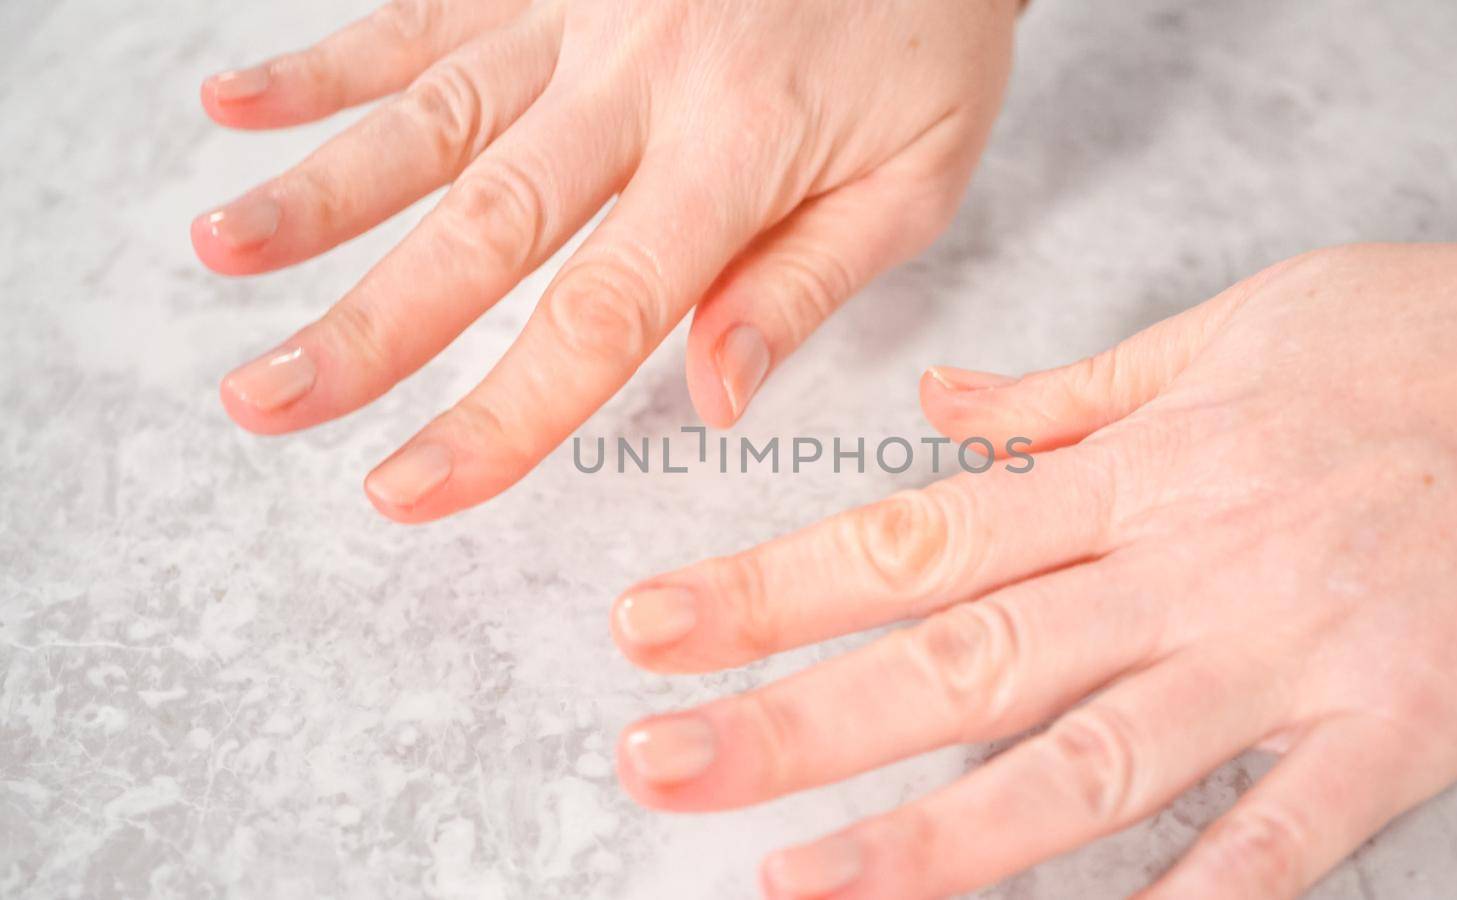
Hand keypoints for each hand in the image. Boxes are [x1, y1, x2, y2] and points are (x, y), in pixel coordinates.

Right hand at [195, 0, 1016, 521]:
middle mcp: (639, 81)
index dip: (500, 413)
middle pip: (484, 222)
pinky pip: (428, 14)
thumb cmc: (927, 39)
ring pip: (431, 112)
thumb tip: (711, 399)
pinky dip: (331, 60)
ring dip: (318, 187)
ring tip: (220, 253)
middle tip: (263, 402)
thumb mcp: (916, 179)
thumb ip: (804, 285)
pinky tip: (235, 98)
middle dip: (367, 324)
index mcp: (736, 154)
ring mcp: (583, 11)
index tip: (410, 487)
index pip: (599, 313)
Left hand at [609, 239, 1456, 897]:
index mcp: (1141, 469)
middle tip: (657, 758)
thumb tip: (947, 403)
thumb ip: (1077, 386)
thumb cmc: (1436, 342)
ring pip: (1080, 761)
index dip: (773, 586)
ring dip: (929, 836)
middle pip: (959, 656)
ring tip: (794, 881)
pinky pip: (1269, 844)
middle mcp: (1187, 565)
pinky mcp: (1392, 734)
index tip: (657, 624)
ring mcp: (1285, 657)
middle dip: (796, 715)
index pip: (916, 537)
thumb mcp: (1240, 323)